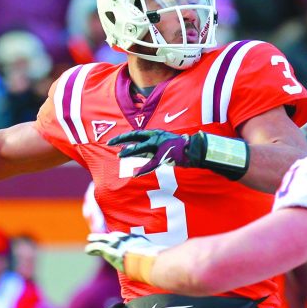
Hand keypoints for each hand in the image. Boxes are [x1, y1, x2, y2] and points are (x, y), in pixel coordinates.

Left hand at [85, 232, 163, 271]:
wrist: (149, 261)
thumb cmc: (156, 261)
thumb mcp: (158, 256)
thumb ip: (159, 257)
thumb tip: (168, 264)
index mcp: (138, 240)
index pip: (127, 237)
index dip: (120, 237)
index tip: (117, 237)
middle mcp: (127, 239)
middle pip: (114, 235)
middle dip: (107, 235)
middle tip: (101, 234)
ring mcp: (118, 244)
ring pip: (104, 239)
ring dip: (96, 238)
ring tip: (90, 238)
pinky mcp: (111, 251)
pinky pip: (98, 248)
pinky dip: (92, 248)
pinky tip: (87, 250)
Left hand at [109, 130, 249, 179]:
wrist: (197, 150)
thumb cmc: (182, 148)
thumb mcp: (166, 144)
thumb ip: (155, 147)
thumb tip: (145, 152)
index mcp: (157, 133)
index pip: (137, 133)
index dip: (125, 136)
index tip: (114, 140)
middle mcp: (157, 137)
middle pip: (135, 137)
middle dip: (122, 140)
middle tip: (109, 143)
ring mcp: (161, 146)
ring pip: (141, 149)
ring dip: (130, 152)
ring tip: (120, 155)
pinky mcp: (165, 156)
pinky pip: (152, 164)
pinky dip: (143, 170)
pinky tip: (135, 174)